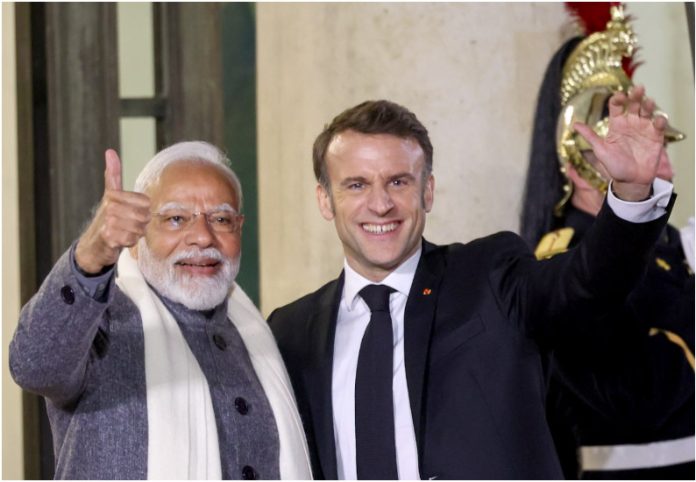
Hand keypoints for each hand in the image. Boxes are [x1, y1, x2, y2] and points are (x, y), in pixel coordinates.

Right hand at [75, 150, 150, 272]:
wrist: (94, 243)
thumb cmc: (107, 217)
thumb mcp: (111, 194)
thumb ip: (113, 174)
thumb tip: (110, 151)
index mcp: (113, 195)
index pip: (146, 202)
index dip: (143, 209)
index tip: (131, 210)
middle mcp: (110, 207)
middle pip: (145, 216)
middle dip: (141, 223)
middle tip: (129, 223)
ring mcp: (109, 223)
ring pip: (140, 228)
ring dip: (136, 233)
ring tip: (125, 231)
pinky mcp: (109, 238)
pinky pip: (133, 239)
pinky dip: (130, 242)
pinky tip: (121, 239)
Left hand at [574, 85, 666, 200]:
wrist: (630, 181)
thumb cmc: (614, 166)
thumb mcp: (600, 150)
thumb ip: (590, 136)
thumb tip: (574, 124)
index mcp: (616, 124)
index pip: (617, 106)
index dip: (618, 99)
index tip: (619, 96)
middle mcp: (631, 123)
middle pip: (633, 104)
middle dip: (635, 96)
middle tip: (637, 89)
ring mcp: (644, 129)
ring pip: (647, 111)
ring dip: (648, 105)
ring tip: (648, 101)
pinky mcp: (656, 136)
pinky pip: (659, 125)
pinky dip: (660, 121)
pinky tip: (658, 119)